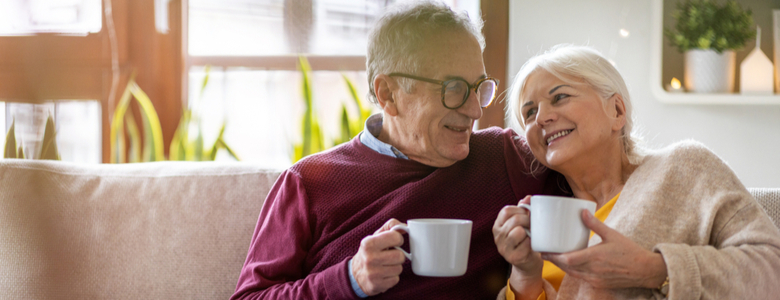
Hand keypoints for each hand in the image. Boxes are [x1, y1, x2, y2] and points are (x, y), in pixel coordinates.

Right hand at [352, 218, 406, 295]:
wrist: (355, 274)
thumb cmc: (370, 252)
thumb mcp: (375, 236)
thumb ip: (390, 227)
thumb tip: (405, 227)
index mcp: (368, 243)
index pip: (396, 237)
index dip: (398, 239)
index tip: (394, 242)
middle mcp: (369, 258)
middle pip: (400, 255)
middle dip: (398, 255)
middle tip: (390, 256)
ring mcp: (372, 273)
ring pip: (399, 268)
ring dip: (395, 267)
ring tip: (386, 265)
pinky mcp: (376, 285)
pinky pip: (396, 279)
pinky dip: (392, 278)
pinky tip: (384, 275)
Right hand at [494, 196, 544, 298]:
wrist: (527, 263)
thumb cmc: (525, 240)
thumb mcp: (521, 224)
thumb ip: (523, 210)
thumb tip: (528, 197)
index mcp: (498, 225)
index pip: (506, 210)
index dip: (519, 210)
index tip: (526, 214)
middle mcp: (498, 236)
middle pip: (514, 220)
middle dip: (528, 220)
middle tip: (533, 225)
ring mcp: (503, 248)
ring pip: (518, 231)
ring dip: (529, 232)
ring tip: (531, 235)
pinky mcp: (512, 258)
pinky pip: (525, 244)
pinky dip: (531, 243)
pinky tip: (531, 245)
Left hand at [541, 210, 667, 288]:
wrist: (645, 270)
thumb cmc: (630, 251)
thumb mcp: (612, 234)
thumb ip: (595, 224)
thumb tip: (582, 211)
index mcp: (595, 257)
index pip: (568, 259)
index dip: (554, 256)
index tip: (545, 249)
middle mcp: (593, 270)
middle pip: (566, 267)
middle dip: (554, 261)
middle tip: (544, 252)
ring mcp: (595, 279)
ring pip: (572, 274)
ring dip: (562, 267)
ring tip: (553, 257)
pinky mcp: (599, 284)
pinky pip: (580, 278)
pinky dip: (572, 271)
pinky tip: (569, 264)